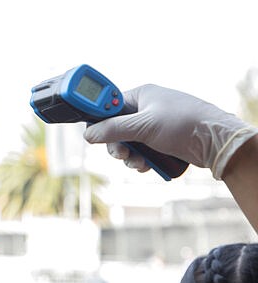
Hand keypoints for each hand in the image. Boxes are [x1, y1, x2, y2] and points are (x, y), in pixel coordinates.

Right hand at [83, 84, 257, 178]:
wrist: (215, 141)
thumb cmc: (183, 123)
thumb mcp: (143, 126)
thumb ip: (113, 130)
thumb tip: (89, 134)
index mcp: (141, 96)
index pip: (109, 105)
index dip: (100, 120)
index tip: (94, 134)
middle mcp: (146, 109)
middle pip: (117, 128)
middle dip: (117, 145)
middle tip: (121, 154)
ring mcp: (154, 126)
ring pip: (129, 143)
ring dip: (130, 156)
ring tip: (140, 163)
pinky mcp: (162, 141)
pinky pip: (142, 151)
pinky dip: (142, 160)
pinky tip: (148, 165)